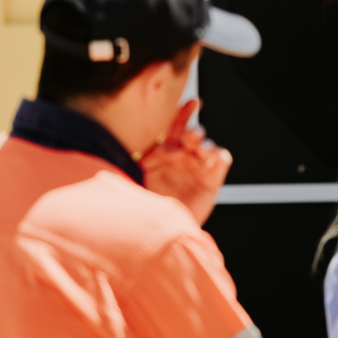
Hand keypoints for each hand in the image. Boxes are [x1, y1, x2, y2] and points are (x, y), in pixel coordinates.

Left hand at [140, 99, 231, 224]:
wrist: (157, 234)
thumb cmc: (143, 206)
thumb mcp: (132, 177)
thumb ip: (131, 159)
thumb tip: (117, 139)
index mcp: (162, 153)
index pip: (172, 128)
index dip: (181, 114)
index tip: (191, 103)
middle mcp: (181, 158)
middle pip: (192, 134)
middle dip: (194, 129)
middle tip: (193, 133)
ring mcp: (196, 169)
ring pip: (207, 147)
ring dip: (205, 146)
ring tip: (199, 150)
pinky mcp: (210, 182)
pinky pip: (221, 163)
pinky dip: (220, 157)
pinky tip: (216, 157)